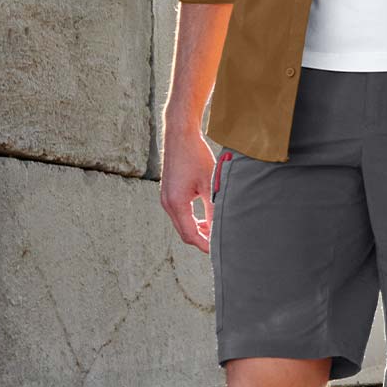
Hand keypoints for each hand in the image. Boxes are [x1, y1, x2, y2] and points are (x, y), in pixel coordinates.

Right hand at [159, 127, 216, 251]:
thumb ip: (213, 208)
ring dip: (197, 230)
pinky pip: (180, 215)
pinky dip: (192, 220)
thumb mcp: (209, 184)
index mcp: (176, 203)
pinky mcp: (169, 194)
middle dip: (202, 240)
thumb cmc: (196, 157)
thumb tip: (220, 227)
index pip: (191, 235)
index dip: (205, 244)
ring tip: (215, 232)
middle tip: (219, 245)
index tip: (219, 250)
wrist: (180, 137)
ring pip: (182, 224)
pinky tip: (205, 219)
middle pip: (185, 233)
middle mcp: (167, 204)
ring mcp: (166, 199)